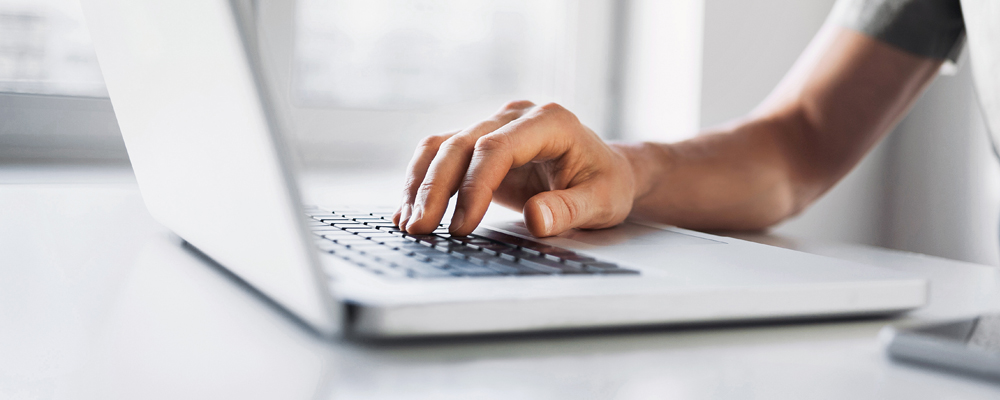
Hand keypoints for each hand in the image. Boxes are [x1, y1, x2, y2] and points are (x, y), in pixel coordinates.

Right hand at [392, 100, 637, 236]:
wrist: (607, 172)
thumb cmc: (607, 184)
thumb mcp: (602, 202)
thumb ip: (571, 210)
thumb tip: (537, 220)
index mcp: (549, 121)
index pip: (496, 148)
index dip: (474, 187)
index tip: (462, 226)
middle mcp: (516, 117)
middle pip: (461, 144)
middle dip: (436, 189)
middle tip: (421, 229)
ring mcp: (496, 127)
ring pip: (443, 147)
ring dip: (421, 185)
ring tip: (408, 224)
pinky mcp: (481, 144)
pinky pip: (442, 156)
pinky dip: (422, 182)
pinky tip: (408, 210)